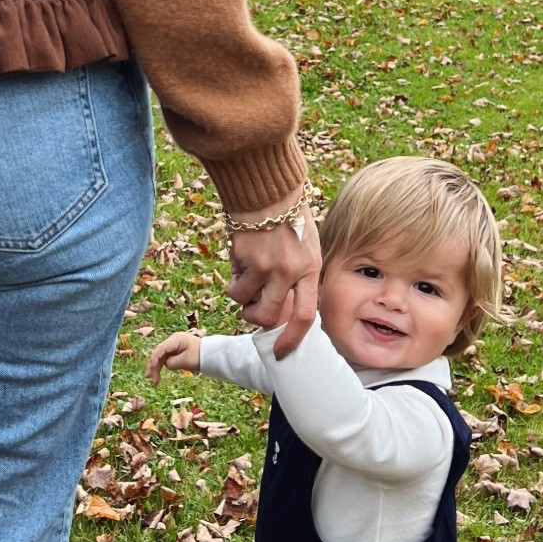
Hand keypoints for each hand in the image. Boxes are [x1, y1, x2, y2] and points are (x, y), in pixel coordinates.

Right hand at [147, 330, 202, 383]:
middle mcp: (173, 341)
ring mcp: (174, 346)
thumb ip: (172, 363)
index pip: (161, 349)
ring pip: (161, 357)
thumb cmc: (200, 355)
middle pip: (159, 353)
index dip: (154, 359)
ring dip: (157, 368)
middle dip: (154, 365)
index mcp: (175, 339)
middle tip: (149, 377)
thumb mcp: (186, 360)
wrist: (212, 355)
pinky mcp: (176, 352)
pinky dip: (162, 367)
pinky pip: (166, 359)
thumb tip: (166, 364)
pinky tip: (157, 375)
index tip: (151, 368)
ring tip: (154, 381)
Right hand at [226, 197, 320, 359]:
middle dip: (253, 318)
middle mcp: (289, 271)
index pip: (304, 316)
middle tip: (250, 306)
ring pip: (242, 300)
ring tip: (245, 272)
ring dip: (239, 293)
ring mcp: (265, 265)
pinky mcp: (243, 257)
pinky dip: (233, 273)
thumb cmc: (289, 217)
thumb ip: (302, 275)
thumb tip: (290, 305)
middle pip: (267, 317)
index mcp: (310, 269)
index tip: (280, 352)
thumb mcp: (308, 246)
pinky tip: (242, 253)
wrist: (267, 189)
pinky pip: (233, 278)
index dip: (291, 339)